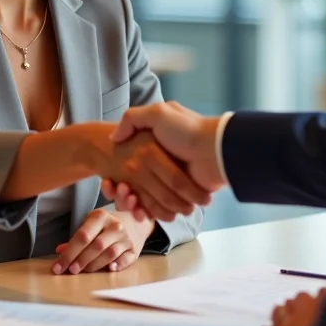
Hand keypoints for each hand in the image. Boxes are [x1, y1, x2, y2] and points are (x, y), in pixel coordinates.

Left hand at [52, 208, 153, 274]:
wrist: (135, 221)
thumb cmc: (107, 226)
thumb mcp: (91, 225)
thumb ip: (77, 238)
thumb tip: (60, 250)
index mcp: (101, 216)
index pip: (83, 235)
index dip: (69, 252)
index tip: (58, 267)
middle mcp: (115, 226)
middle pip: (96, 245)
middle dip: (81, 259)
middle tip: (70, 270)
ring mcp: (126, 238)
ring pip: (110, 253)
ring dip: (94, 265)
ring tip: (83, 271)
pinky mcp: (134, 250)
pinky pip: (126, 259)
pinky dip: (118, 265)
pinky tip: (110, 269)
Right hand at [102, 102, 223, 218]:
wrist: (214, 150)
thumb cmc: (186, 130)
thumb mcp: (158, 114)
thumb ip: (133, 119)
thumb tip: (114, 138)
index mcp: (156, 145)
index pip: (132, 163)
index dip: (120, 172)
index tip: (111, 181)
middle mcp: (163, 163)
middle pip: (137, 182)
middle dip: (125, 190)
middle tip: (118, 190)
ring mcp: (172, 181)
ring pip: (146, 196)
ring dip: (134, 202)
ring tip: (128, 201)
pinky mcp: (182, 196)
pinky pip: (161, 207)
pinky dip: (149, 211)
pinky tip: (139, 211)